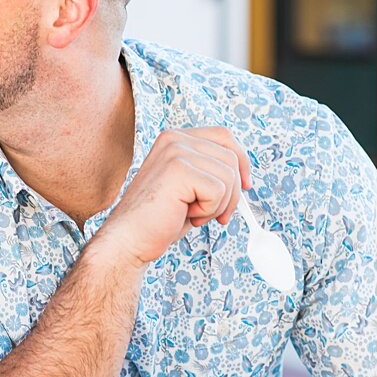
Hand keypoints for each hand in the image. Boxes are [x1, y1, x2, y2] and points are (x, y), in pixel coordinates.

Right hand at [98, 128, 251, 266]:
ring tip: (193, 213)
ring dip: (219, 204)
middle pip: (231, 157)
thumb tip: (244, 177)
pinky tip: (186, 214)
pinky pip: (218, 190)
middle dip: (231, 193)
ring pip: (228, 175)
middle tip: (215, 214)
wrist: (130, 240)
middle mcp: (175, 139)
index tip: (247, 185)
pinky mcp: (178, 169)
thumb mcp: (191, 188)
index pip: (224, 136)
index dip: (242, 160)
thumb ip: (212, 173)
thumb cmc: (160, 219)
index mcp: (176, 138)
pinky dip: (209, 210)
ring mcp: (175, 151)